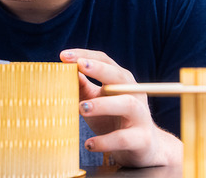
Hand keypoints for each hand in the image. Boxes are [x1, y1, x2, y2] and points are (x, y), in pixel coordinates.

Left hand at [60, 49, 181, 167]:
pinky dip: (105, 141)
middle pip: (119, 76)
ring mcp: (141, 115)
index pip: (105, 61)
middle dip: (99, 69)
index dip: (85, 56)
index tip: (63, 56)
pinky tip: (89, 144)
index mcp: (121, 81)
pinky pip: (124, 138)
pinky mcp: (142, 139)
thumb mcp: (95, 101)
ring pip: (127, 104)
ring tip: (81, 108)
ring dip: (103, 104)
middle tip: (78, 66)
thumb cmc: (112, 120)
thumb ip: (82, 87)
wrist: (143, 148)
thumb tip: (62, 72)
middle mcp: (134, 93)